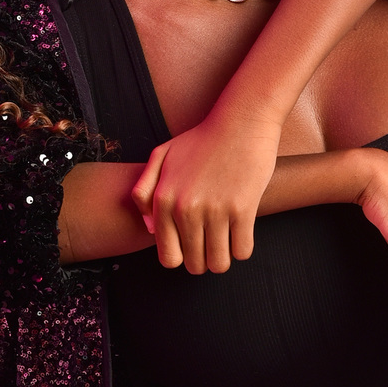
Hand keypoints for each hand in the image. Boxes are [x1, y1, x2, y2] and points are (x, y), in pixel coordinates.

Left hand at [131, 106, 282, 273]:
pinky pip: (242, 251)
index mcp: (163, 200)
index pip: (169, 257)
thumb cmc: (202, 139)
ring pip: (219, 264)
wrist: (241, 121)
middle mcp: (185, 208)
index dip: (183, 256)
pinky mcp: (242, 209)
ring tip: (227, 240)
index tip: (193, 244)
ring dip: (224, 257)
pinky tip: (242, 231)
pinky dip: (243, 248)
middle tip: (213, 242)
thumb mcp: (163, 155)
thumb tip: (150, 228)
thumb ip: (145, 190)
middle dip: (205, 259)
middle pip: (195, 265)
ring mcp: (214, 210)